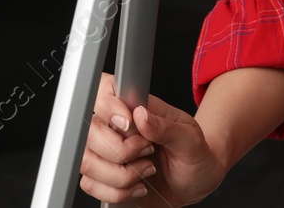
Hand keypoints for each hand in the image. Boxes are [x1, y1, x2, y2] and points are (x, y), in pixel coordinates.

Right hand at [80, 71, 226, 205]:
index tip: (128, 125)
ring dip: (121, 175)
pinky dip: (117, 192)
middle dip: (121, 151)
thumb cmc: (195, 153)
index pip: (103, 91)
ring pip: (87, 162)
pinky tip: (138, 187)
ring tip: (146, 170)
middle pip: (90, 132)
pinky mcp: (103, 177)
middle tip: (149, 151)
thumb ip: (166, 127)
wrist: (196, 181)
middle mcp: (115, 127)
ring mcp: (106, 153)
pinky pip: (90, 185)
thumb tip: (140, 114)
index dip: (108, 107)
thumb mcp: (190, 139)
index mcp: (136, 107)